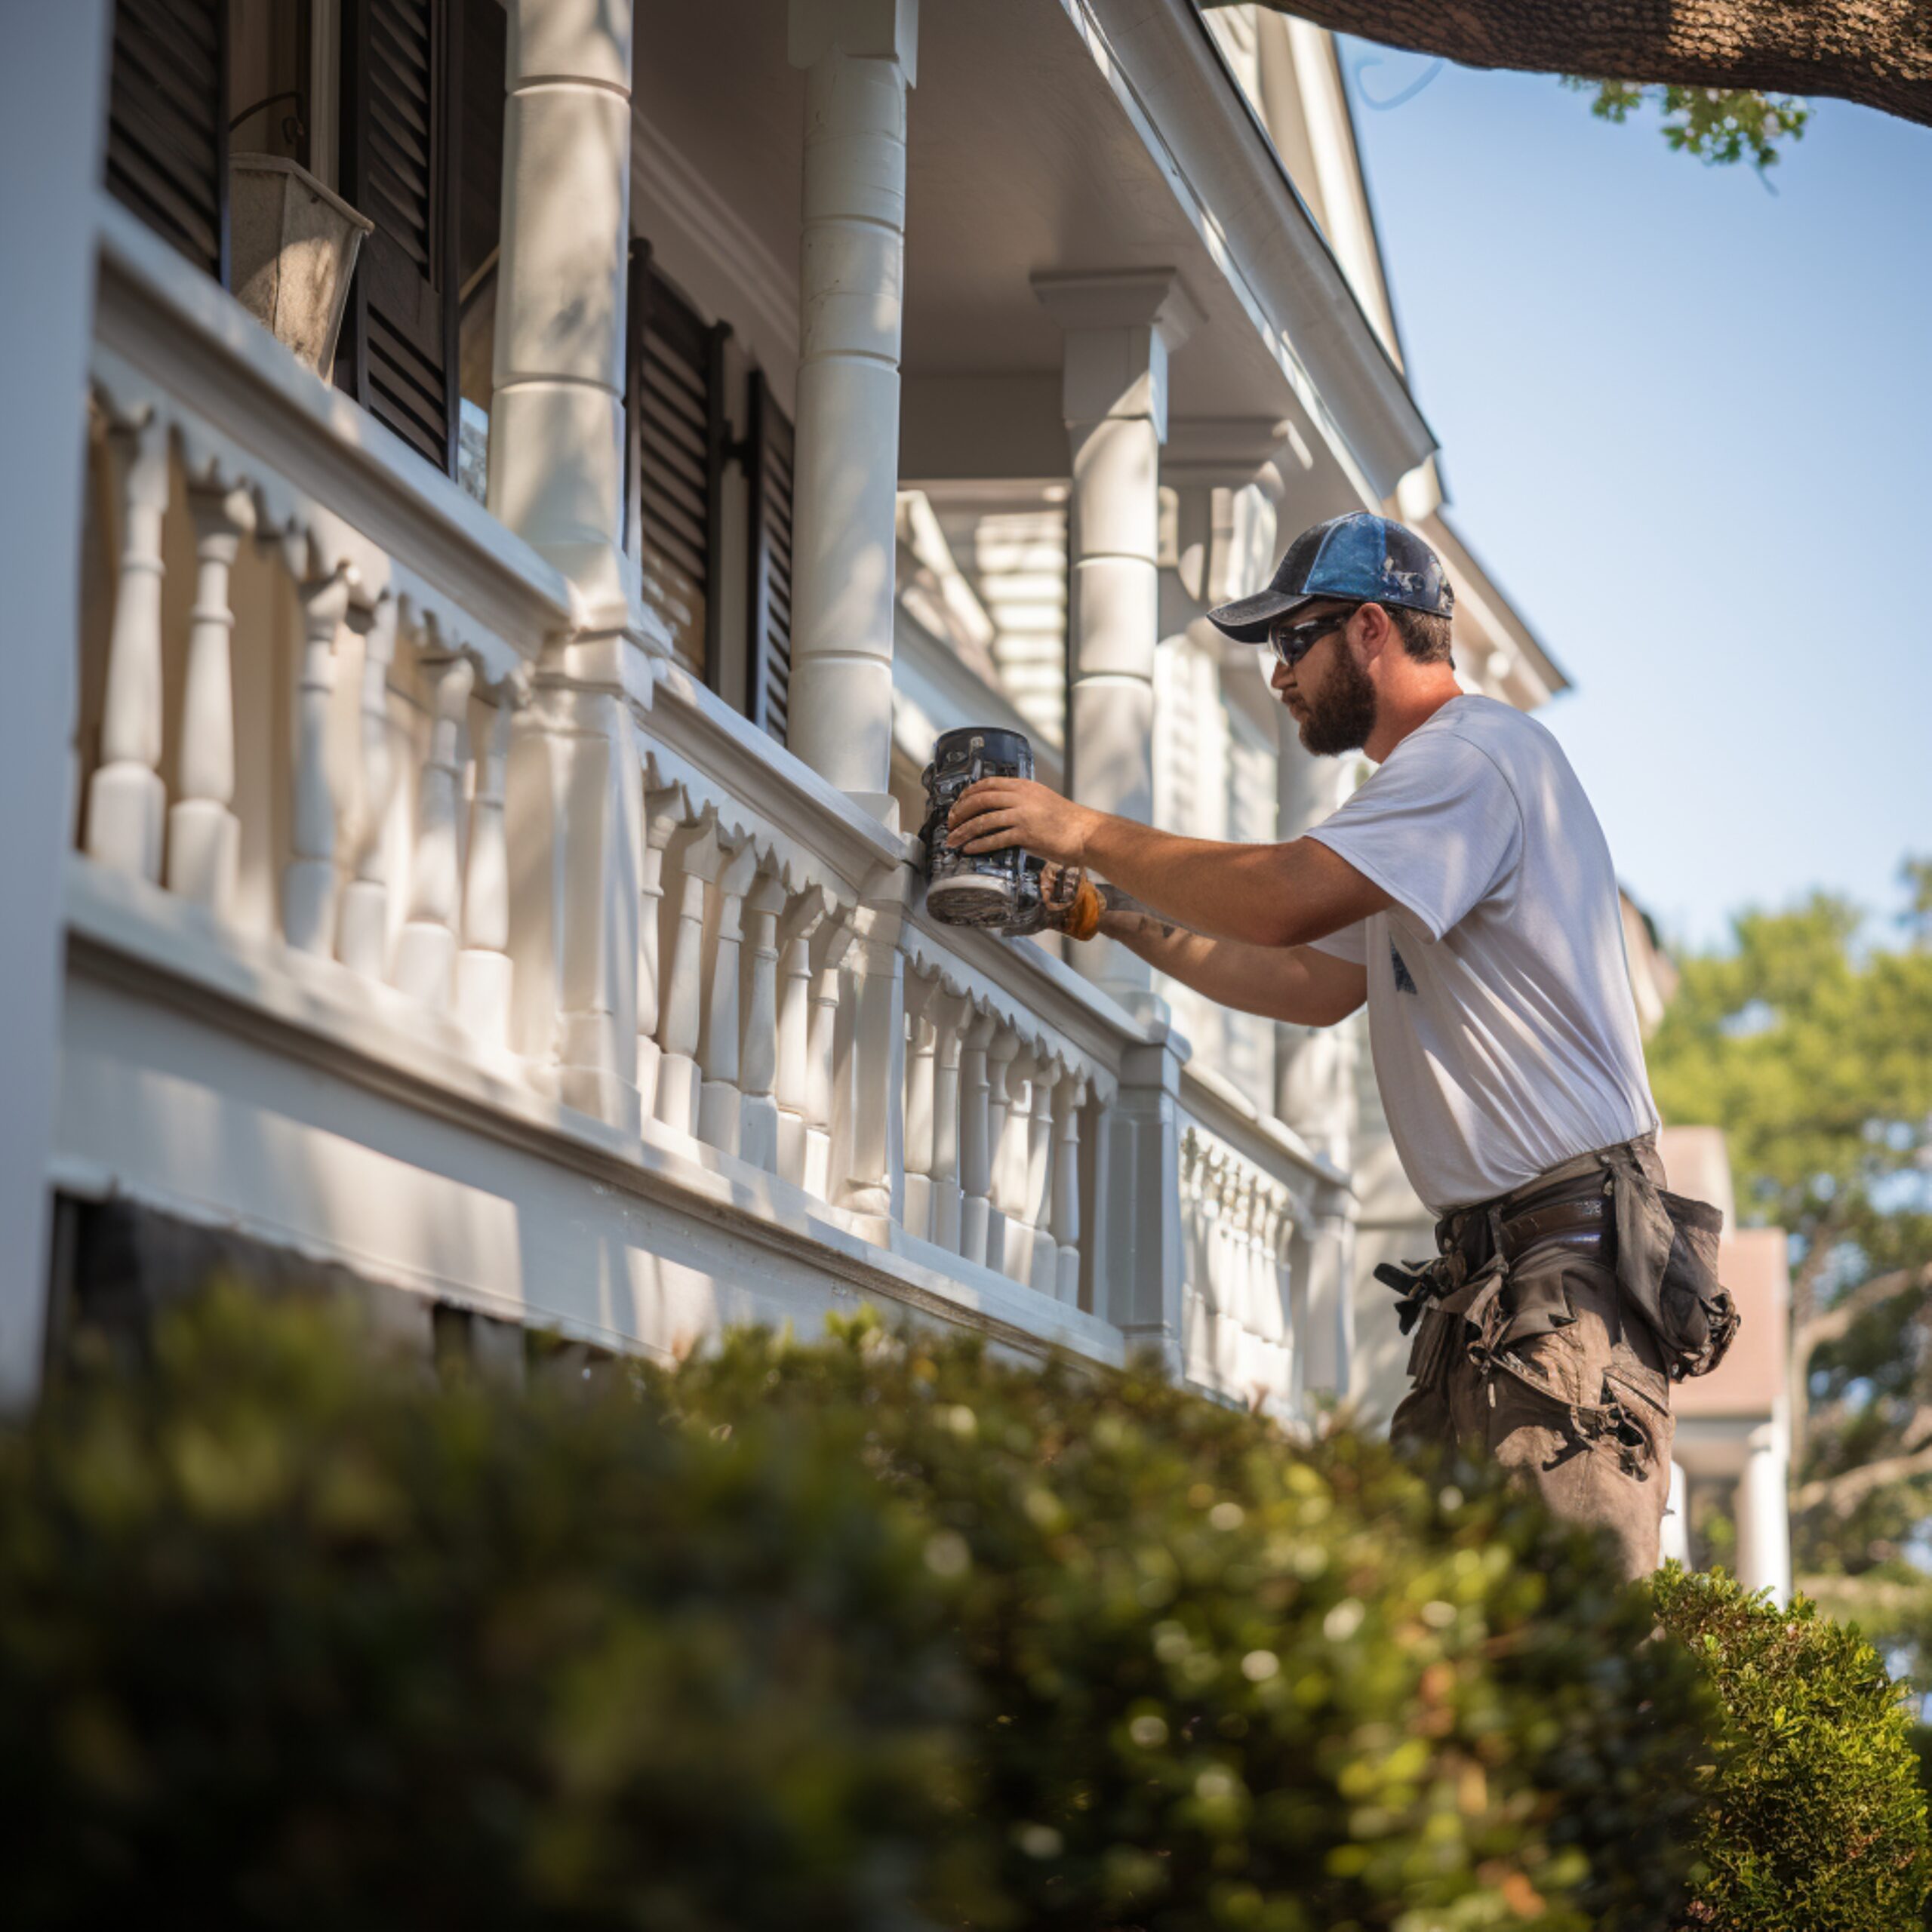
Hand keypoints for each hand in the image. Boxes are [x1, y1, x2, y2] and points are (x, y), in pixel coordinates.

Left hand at [946, 778, 1099, 866]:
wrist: (1086, 832)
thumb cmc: (1067, 821)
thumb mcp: (1042, 800)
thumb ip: (1022, 801)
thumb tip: (1000, 811)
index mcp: (1024, 786)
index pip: (988, 784)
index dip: (968, 793)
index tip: (958, 803)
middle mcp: (1021, 797)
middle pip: (980, 800)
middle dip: (960, 812)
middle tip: (950, 822)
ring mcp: (1022, 815)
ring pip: (983, 820)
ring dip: (964, 831)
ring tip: (952, 840)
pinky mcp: (1025, 834)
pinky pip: (995, 839)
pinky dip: (979, 845)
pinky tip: (970, 849)